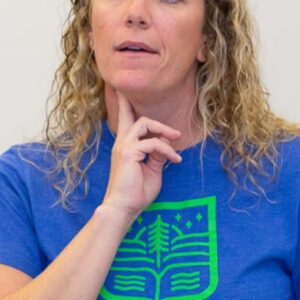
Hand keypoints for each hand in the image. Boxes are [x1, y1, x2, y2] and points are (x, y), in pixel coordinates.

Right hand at [98, 93, 182, 223]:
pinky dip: (167, 149)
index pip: (124, 121)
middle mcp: (121, 144)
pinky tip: (175, 159)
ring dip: (163, 130)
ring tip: (177, 140)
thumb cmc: (135, 194)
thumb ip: (157, 157)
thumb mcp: (151, 171)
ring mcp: (124, 147)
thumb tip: (165, 146)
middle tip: (175, 131)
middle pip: (132, 115)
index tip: (123, 90)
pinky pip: (153, 143)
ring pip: (144, 123)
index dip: (125, 104)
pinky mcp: (129, 153)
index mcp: (124, 147)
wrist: (123, 208)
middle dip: (146, 112)